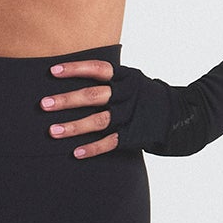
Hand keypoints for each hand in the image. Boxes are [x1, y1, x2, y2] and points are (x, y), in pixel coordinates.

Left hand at [44, 60, 207, 155]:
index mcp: (125, 77)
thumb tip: (73, 73)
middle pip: (93, 96)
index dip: (76, 69)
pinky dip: (92, 148)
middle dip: (67, 100)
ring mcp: (130, 116)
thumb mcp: (132, 80)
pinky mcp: (133, 135)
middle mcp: (127, 95)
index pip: (98, 69)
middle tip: (44, 104)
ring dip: (74, 126)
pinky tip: (75, 152)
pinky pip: (110, 142)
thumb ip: (110, 79)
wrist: (179, 116)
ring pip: (99, 121)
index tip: (52, 71)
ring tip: (52, 131)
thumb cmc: (145, 96)